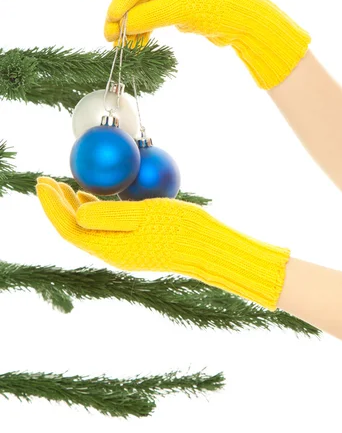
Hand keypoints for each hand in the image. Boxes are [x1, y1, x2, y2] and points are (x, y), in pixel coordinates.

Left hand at [36, 176, 289, 308]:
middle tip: (46, 180)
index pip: (69, 227)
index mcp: (111, 247)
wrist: (209, 248)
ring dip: (74, 207)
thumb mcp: (144, 216)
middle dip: (58, 205)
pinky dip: (94, 211)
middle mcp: (113, 252)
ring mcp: (125, 250)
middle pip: (75, 229)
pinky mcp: (136, 245)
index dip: (51, 206)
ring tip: (64, 186)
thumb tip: (78, 210)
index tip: (41, 182)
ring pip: (89, 228)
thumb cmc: (180, 228)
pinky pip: (105, 228)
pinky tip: (94, 197)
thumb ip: (109, 214)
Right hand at [104, 0, 310, 89]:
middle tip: (110, 39)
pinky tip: (138, 44)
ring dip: (134, 28)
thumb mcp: (180, 10)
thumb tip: (121, 25)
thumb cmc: (217, 8)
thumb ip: (148, 16)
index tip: (109, 22)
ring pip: (146, 7)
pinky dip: (147, 29)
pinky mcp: (180, 4)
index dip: (121, 1)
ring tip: (123, 48)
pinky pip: (156, 15)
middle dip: (125, 18)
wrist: (246, 22)